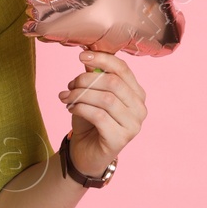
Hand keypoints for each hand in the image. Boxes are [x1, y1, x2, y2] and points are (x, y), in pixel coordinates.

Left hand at [58, 49, 146, 173]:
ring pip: (106, 99)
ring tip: (66, 97)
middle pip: (113, 83)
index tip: (82, 56)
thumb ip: (93, 76)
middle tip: (70, 85)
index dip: (102, 60)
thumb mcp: (90, 94)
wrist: (86, 152)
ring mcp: (133, 125)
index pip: (123, 69)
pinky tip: (71, 109)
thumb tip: (88, 55)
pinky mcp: (121, 139)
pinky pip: (99, 116)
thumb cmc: (90, 121)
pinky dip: (81, 108)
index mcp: (137, 94)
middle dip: (86, 80)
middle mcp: (140, 109)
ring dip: (80, 95)